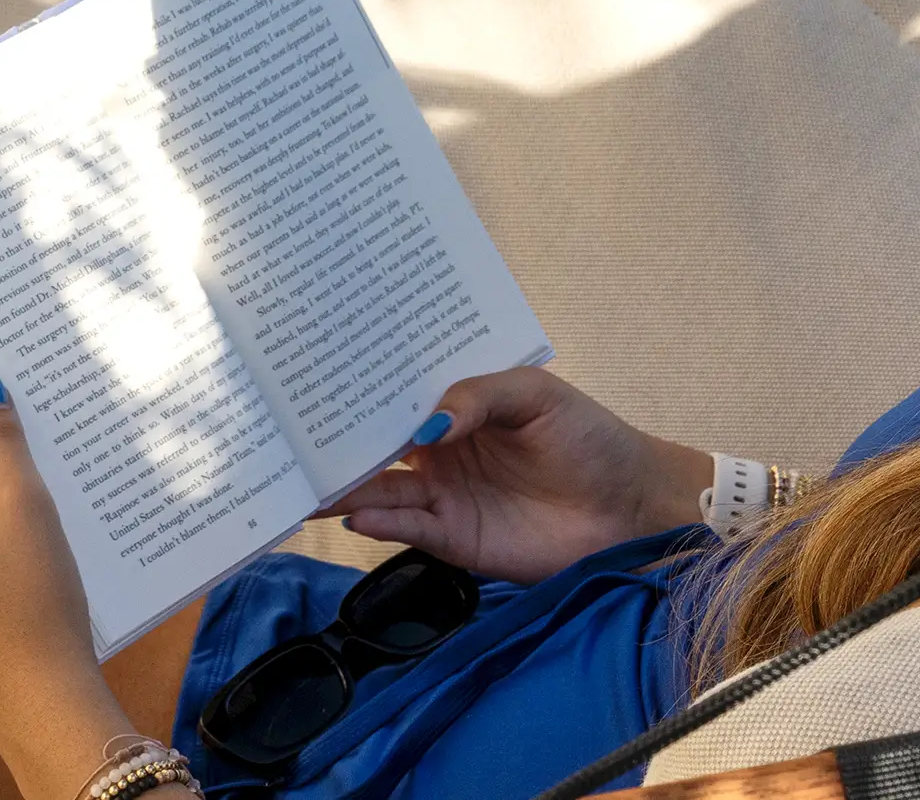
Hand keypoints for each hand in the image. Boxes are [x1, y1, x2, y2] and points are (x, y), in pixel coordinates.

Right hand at [319, 367, 712, 582]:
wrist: (631, 507)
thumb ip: (479, 397)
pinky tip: (355, 512)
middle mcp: (441, 452)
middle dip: (335, 443)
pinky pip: (408, 528)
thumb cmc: (591, 439)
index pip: (397, 399)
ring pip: (381, 490)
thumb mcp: (537, 396)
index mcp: (457, 410)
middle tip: (289, 436)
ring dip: (344, 487)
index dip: (360, 391)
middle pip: (376, 447)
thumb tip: (426, 422)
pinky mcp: (456, 539)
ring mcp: (445, 497)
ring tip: (305, 482)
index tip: (316, 380)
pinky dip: (380, 521)